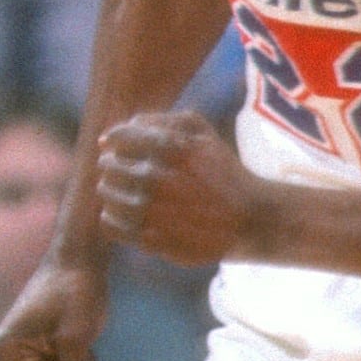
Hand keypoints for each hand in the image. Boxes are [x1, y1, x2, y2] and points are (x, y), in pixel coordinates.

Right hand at [0, 256, 107, 360]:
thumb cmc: (74, 292)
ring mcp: (20, 354)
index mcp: (3, 353)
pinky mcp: (35, 350)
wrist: (79, 258)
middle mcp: (4, 356)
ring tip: (78, 335)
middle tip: (79, 342)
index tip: (78, 349)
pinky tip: (77, 335)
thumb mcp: (77, 337)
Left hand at [97, 111, 255, 267]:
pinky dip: (109, 217)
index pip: (122, 138)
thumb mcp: (203, 133)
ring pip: (107, 195)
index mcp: (173, 151)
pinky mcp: (155, 240)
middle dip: (110, 164)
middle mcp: (162, 180)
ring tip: (118, 190)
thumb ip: (163, 120)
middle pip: (110, 166)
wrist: (252, 220)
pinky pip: (111, 225)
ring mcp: (156, 212)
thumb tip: (123, 127)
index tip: (109, 144)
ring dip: (108, 189)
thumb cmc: (221, 170)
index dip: (113, 139)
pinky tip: (119, 213)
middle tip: (115, 168)